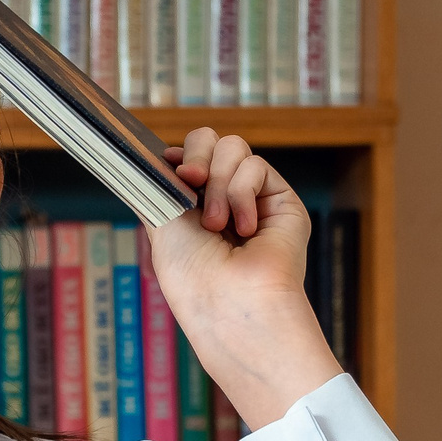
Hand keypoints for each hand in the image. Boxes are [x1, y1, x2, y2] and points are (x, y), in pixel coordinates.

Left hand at [145, 129, 342, 430]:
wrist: (228, 300)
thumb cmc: (192, 275)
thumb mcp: (161, 224)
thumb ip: (161, 184)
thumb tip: (162, 155)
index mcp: (190, 207)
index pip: (185, 156)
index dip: (179, 154)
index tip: (171, 169)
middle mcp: (220, 200)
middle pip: (209, 140)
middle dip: (195, 156)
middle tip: (191, 181)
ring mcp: (251, 199)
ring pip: (232, 148)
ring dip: (218, 185)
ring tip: (218, 225)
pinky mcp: (280, 200)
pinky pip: (256, 166)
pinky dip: (242, 193)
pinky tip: (245, 229)